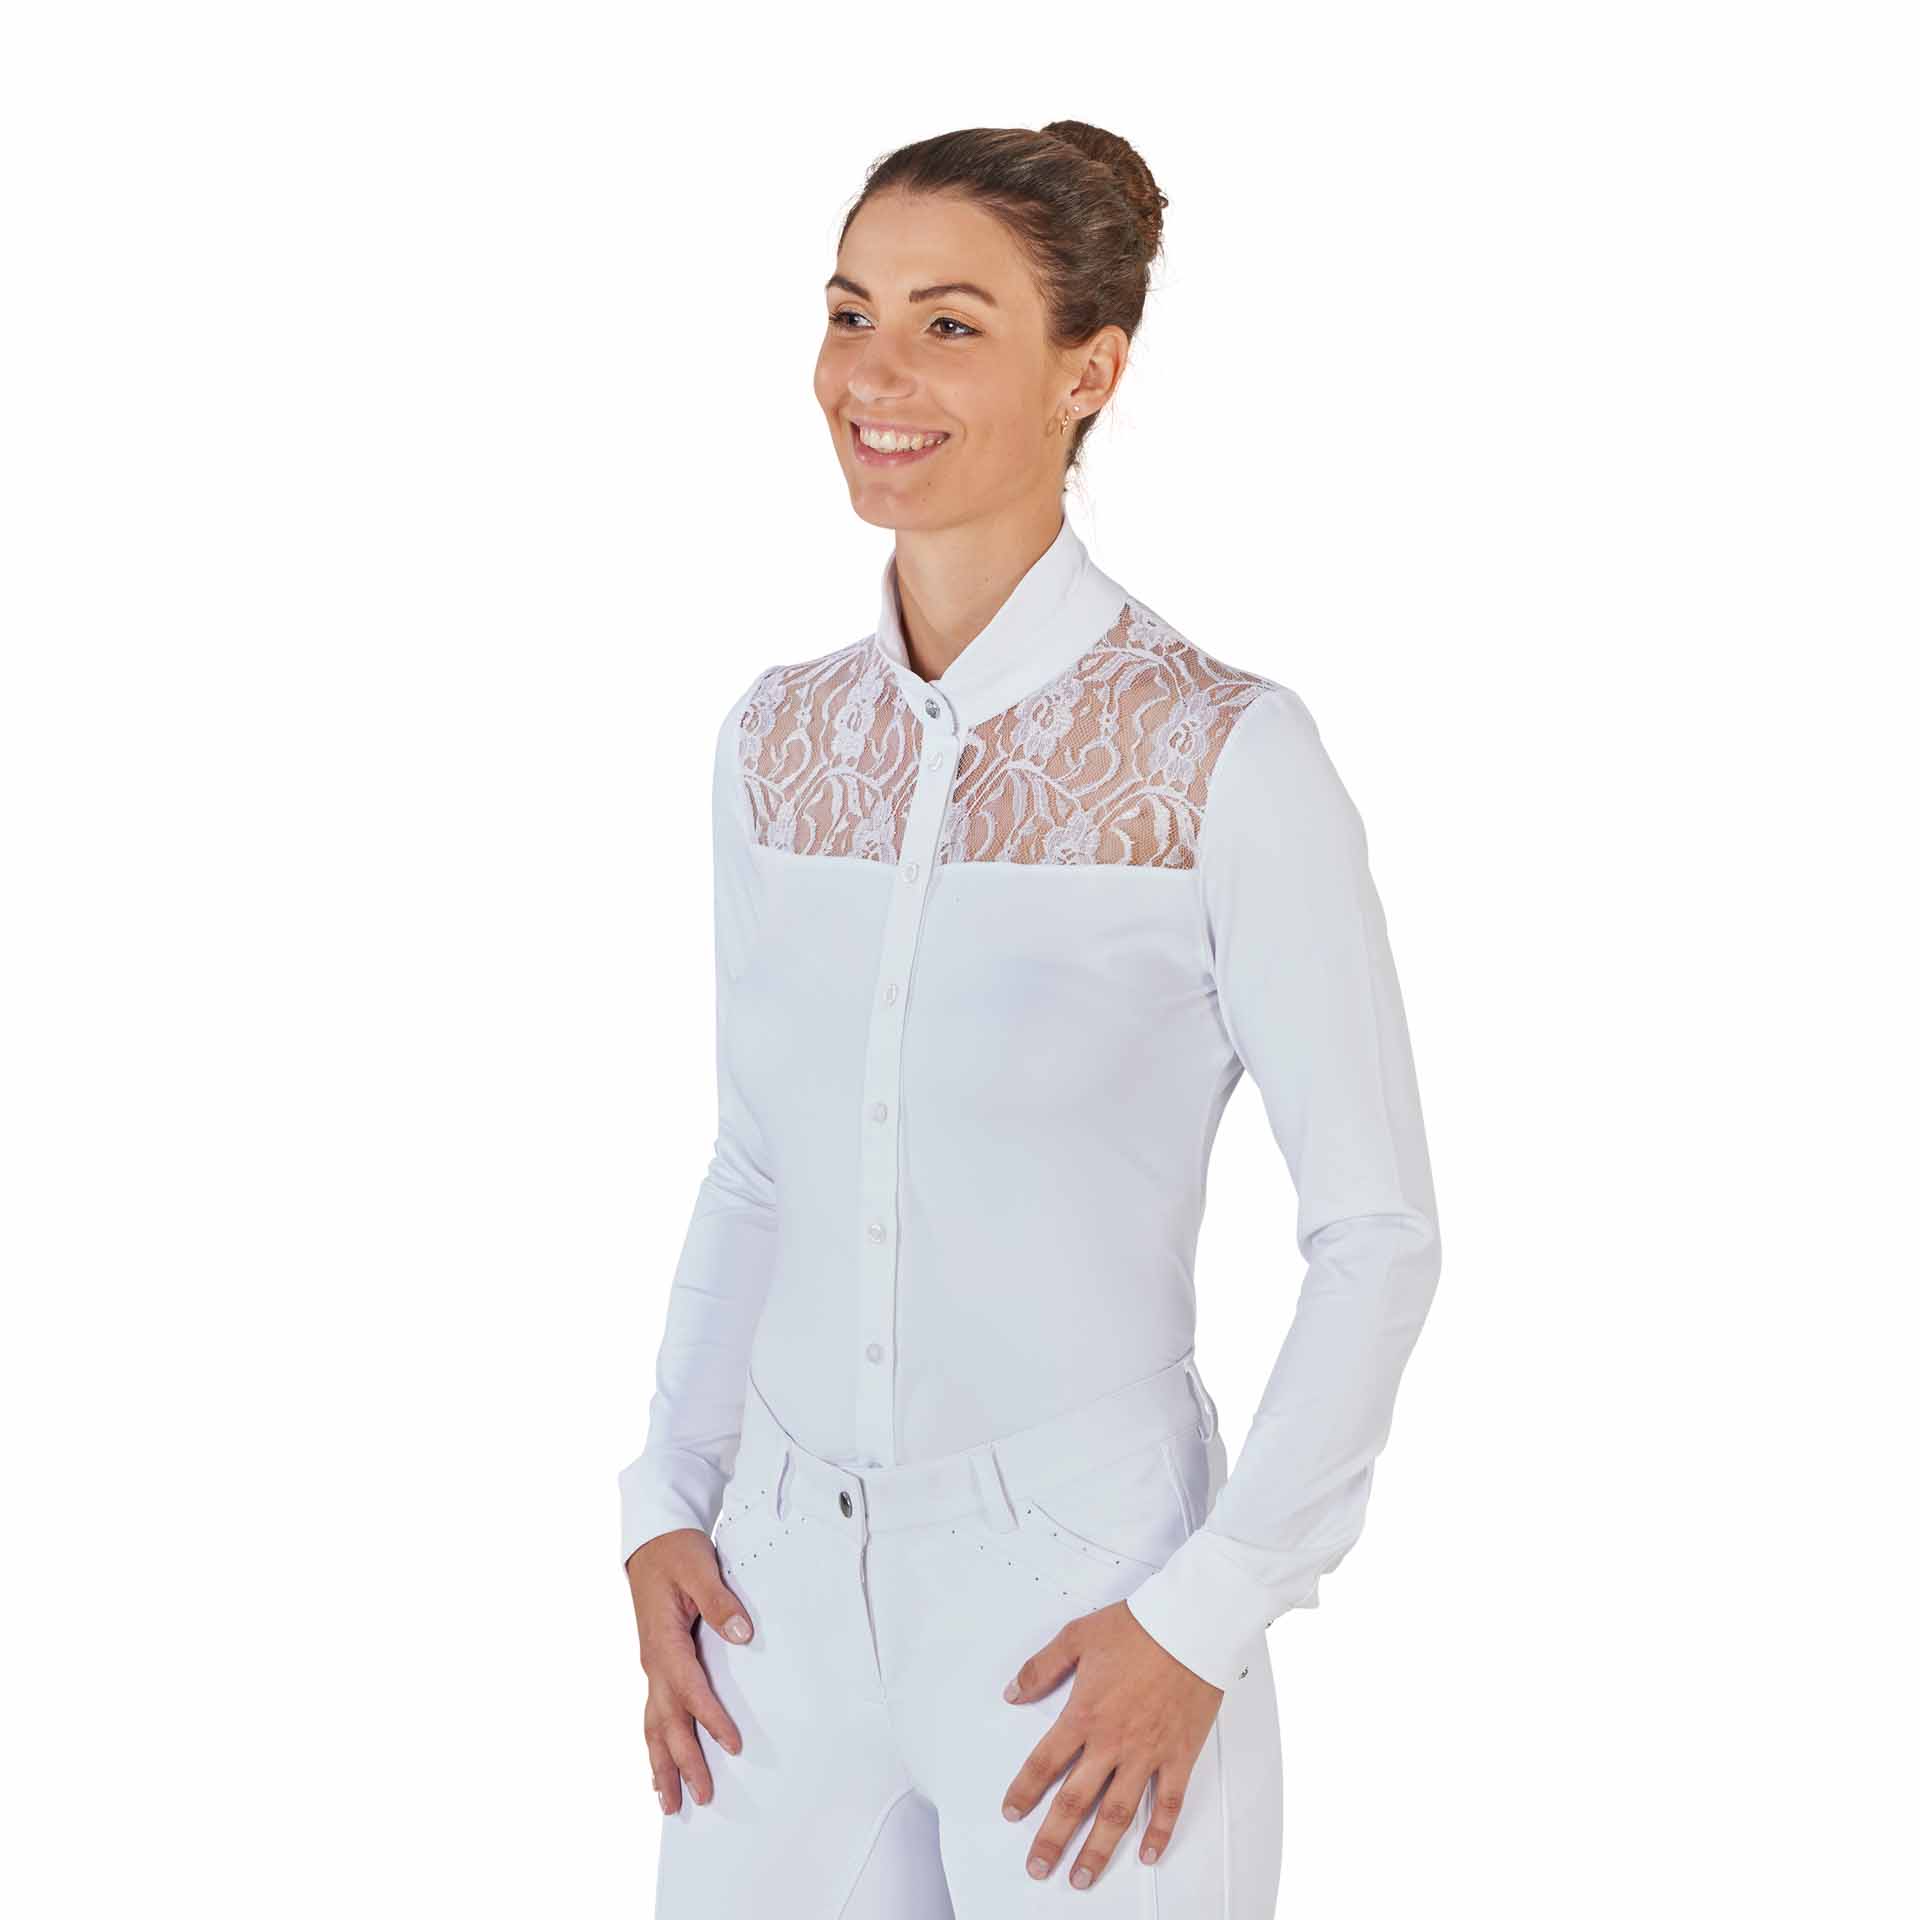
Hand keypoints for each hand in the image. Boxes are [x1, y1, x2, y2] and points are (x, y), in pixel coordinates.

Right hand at [626, 1529, 753, 1812]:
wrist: (652, 1539)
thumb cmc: (676, 1552)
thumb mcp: (700, 1568)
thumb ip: (719, 1601)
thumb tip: (741, 1633)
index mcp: (665, 1642)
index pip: (688, 1689)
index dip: (709, 1719)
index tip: (731, 1745)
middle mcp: (654, 1661)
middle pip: (666, 1722)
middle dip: (682, 1762)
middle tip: (702, 1798)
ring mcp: (652, 1666)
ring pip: (653, 1725)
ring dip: (661, 1764)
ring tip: (669, 1802)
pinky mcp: (655, 1664)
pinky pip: (652, 1712)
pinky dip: (654, 1744)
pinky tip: (656, 1767)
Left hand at [999, 1599, 1223, 1886]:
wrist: (1190, 1626)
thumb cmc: (1139, 1628)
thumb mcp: (1077, 1636)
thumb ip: (1041, 1668)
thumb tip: (1013, 1692)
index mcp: (1084, 1714)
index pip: (1045, 1762)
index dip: (1025, 1791)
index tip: (1012, 1812)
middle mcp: (1112, 1742)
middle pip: (1075, 1800)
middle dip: (1053, 1838)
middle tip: (1037, 1867)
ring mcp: (1147, 1754)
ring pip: (1118, 1813)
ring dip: (1098, 1849)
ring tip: (1082, 1876)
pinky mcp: (1179, 1755)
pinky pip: (1168, 1803)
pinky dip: (1159, 1832)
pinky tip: (1148, 1853)